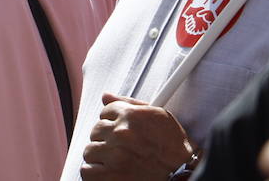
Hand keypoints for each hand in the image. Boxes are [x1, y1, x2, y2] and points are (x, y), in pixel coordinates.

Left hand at [79, 93, 193, 178]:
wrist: (181, 171)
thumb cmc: (172, 145)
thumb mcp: (156, 115)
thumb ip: (129, 103)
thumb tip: (106, 96)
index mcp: (131, 115)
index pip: (105, 111)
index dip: (112, 121)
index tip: (118, 130)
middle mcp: (121, 133)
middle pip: (95, 130)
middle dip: (106, 138)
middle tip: (119, 147)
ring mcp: (114, 155)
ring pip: (89, 151)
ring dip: (100, 156)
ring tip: (115, 160)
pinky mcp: (109, 176)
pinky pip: (87, 170)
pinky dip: (95, 173)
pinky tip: (109, 171)